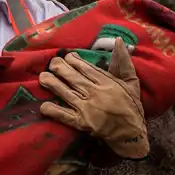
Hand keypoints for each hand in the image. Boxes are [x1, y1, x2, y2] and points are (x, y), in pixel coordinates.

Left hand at [38, 38, 148, 159]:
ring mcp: (87, 109)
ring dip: (53, 85)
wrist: (131, 133)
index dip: (74, 61)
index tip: (66, 56)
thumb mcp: (131, 82)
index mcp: (106, 82)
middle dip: (60, 69)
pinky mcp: (82, 123)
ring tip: (43, 77)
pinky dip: (54, 111)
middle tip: (52, 63)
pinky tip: (44, 106)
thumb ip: (123, 62)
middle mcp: (95, 93)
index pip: (86, 68)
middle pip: (74, 78)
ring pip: (66, 93)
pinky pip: (65, 116)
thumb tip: (119, 41)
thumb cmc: (131, 106)